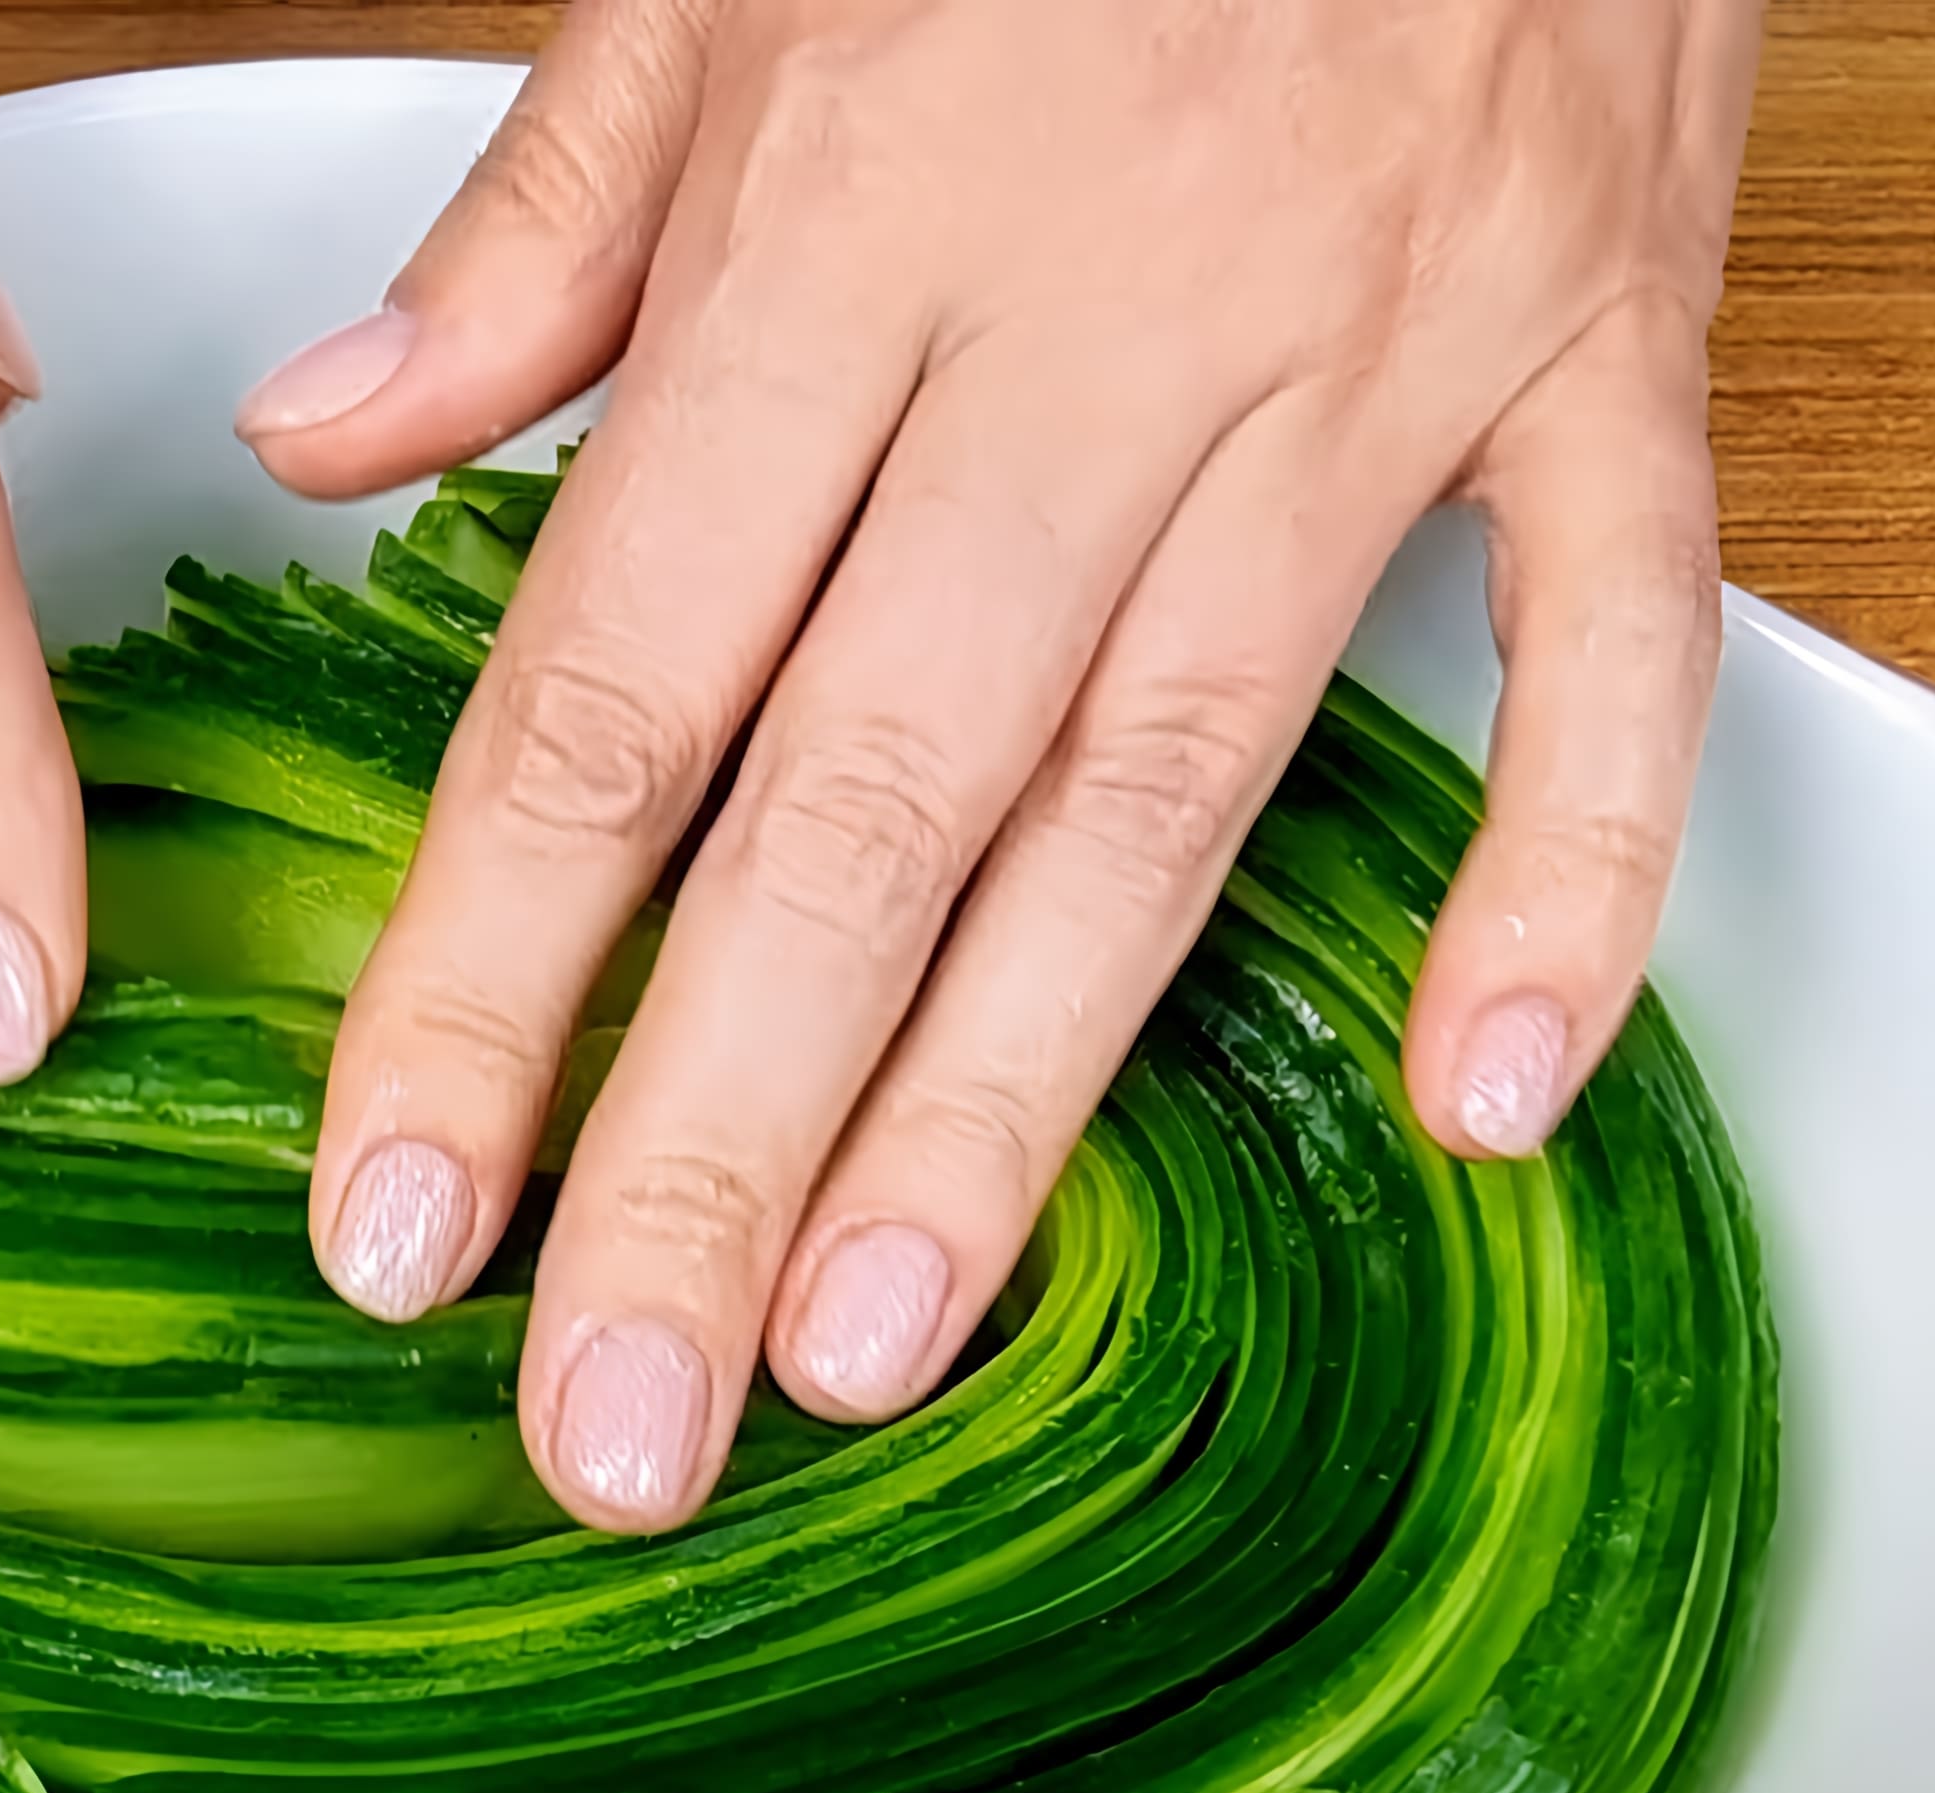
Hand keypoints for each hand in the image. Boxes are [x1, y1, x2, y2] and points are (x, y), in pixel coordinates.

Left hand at [245, 0, 1760, 1529]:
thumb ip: (543, 222)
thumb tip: (329, 451)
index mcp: (849, 221)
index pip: (615, 677)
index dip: (491, 973)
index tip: (395, 1218)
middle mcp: (1097, 315)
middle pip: (866, 803)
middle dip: (716, 1144)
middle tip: (614, 1430)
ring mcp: (1374, 348)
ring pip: (1168, 787)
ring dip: (1020, 1099)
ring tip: (877, 1352)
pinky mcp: (1604, 347)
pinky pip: (1603, 646)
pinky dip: (1563, 877)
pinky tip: (1473, 1108)